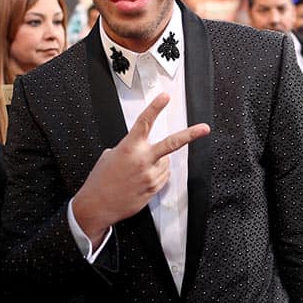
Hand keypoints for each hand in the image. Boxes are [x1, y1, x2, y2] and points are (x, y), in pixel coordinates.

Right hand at [72, 93, 209, 245]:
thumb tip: (140, 148)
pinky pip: (163, 177)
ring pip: (165, 163)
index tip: (165, 97)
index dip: (156, 107)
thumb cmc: (100, 181)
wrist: (97, 205)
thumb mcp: (110, 156)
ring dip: (158, 163)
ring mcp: (149, 175)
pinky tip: (141, 180)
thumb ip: (129, 149)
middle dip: (190, 135)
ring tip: (139, 171)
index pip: (145, 122)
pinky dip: (157, 175)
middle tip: (204, 129)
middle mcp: (142, 160)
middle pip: (171, 144)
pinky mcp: (153, 189)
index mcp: (128, 148)